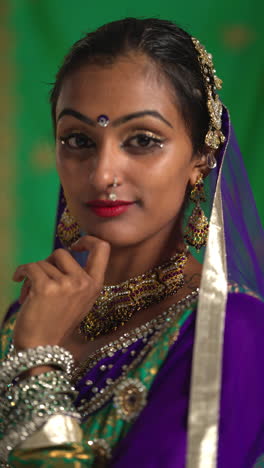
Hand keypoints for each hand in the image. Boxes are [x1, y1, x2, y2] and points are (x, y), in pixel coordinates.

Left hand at [12, 236, 109, 350]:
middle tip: (41, 279)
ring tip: (30, 294)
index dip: (88, 240)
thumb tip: (62, 255)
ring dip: (33, 275)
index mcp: (95, 285)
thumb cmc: (56, 325)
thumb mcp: (79, 301)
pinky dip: (21, 272)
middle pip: (62, 253)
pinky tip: (17, 279)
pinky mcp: (45, 288)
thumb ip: (77, 279)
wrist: (41, 350)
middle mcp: (84, 283)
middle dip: (47, 263)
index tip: (74, 245)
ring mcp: (66, 285)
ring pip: (43, 263)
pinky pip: (30, 267)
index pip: (102, 249)